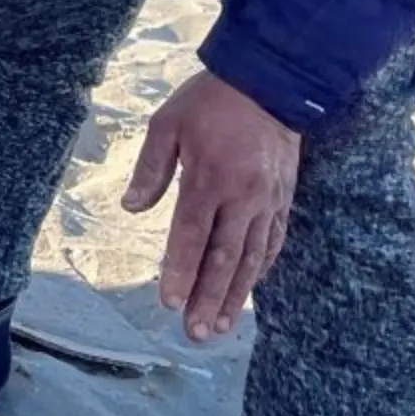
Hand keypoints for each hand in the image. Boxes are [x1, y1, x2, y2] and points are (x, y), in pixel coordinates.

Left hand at [123, 70, 300, 342]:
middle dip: (207, 299)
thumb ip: (150, 169)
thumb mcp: (168, 123)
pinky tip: (249, 289)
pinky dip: (260, 269)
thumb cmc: (210, 101)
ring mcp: (267, 201)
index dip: (179, 272)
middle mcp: (242, 198)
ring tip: (219, 327)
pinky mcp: (284, 199)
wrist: (269, 81)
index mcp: (209, 179)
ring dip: (235, 296)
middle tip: (194, 333)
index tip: (168, 302)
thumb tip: (130, 208)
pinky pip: (273, 242)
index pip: (191, 237)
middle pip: (223, 259)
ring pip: (251, 259)